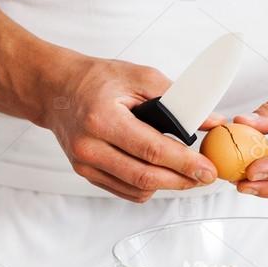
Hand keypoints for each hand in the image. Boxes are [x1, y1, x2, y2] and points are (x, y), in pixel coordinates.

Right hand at [45, 56, 220, 201]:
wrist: (56, 90)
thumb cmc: (97, 79)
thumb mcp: (138, 76)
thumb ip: (178, 99)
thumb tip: (211, 121)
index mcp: (102, 118)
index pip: (151, 150)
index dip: (184, 163)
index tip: (208, 169)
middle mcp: (89, 146)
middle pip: (144, 176)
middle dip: (182, 180)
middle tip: (206, 176)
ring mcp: (84, 164)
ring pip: (136, 189)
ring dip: (167, 184)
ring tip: (187, 173)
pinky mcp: (85, 174)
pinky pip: (124, 190)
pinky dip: (148, 186)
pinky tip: (161, 173)